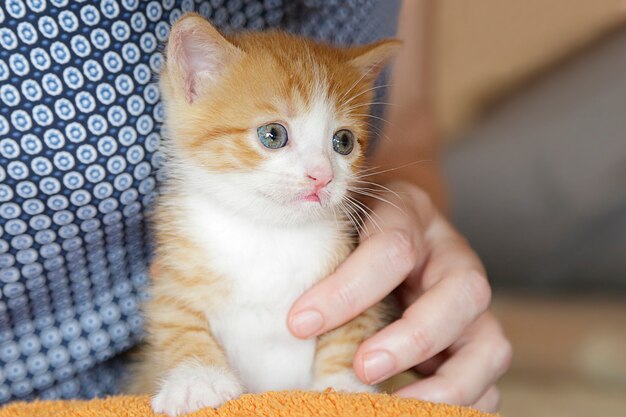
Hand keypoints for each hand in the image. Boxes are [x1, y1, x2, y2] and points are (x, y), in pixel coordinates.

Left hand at [288, 180, 511, 411]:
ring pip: (491, 346)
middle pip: (463, 292)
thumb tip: (295, 322)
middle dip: (413, 337)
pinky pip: (488, 384)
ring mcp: (474, 307)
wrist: (391, 235)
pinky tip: (412, 408)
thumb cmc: (354, 233)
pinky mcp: (478, 346)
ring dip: (446, 386)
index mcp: (415, 217)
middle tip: (363, 367)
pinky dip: (459, 406)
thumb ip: (324, 258)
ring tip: (393, 405)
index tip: (300, 323)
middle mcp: (454, 260)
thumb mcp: (338, 227)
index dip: (348, 290)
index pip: (394, 247)